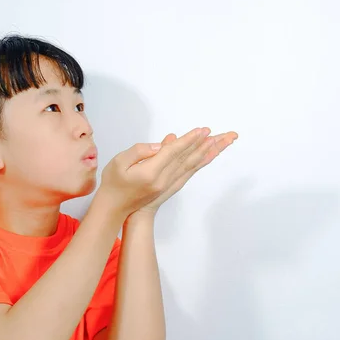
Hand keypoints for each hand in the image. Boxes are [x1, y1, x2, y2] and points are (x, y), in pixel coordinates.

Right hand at [98, 128, 234, 218]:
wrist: (117, 208)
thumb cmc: (114, 184)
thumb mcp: (118, 162)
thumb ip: (139, 151)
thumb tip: (161, 145)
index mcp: (150, 172)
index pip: (173, 152)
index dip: (189, 140)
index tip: (202, 130)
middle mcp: (164, 179)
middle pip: (188, 157)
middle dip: (207, 144)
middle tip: (225, 133)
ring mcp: (168, 184)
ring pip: (192, 164)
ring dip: (209, 152)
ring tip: (224, 142)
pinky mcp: (170, 186)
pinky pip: (190, 171)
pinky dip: (201, 162)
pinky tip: (209, 155)